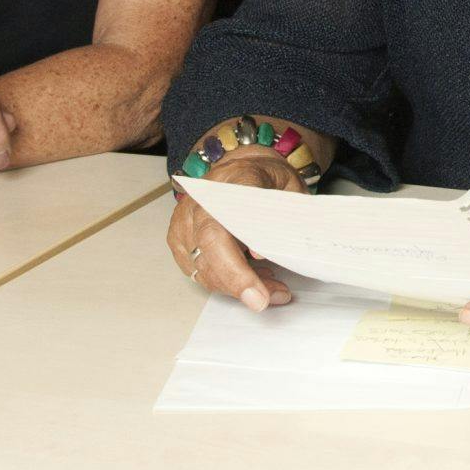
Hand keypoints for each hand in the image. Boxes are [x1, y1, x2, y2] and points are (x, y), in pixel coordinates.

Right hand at [165, 149, 301, 312]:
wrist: (239, 168)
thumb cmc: (264, 178)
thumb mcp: (289, 186)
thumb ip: (284, 214)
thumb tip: (265, 252)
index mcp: (228, 183)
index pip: (224, 222)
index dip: (237, 259)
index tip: (258, 280)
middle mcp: (198, 203)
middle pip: (209, 248)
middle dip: (237, 281)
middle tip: (264, 301)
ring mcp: (184, 223)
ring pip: (204, 267)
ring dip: (238, 286)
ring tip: (274, 290)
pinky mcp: (180, 241)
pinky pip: (201, 271)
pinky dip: (228, 282)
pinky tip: (255, 280)